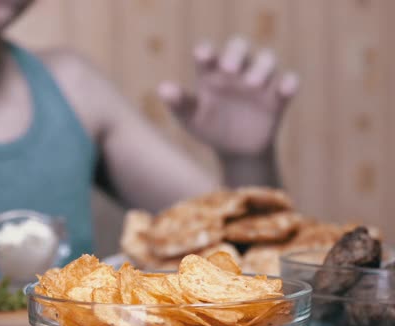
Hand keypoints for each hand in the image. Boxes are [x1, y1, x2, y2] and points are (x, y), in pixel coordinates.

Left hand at [159, 37, 298, 156]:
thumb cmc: (209, 128)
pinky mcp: (278, 98)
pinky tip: (284, 89)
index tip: (203, 55)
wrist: (235, 151)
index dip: (206, 52)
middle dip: (236, 53)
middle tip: (229, 69)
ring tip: (252, 84)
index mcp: (211, 75)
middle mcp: (236, 73)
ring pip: (266, 60)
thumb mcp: (190, 118)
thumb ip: (179, 103)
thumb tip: (163, 89)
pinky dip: (288, 83)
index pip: (208, 56)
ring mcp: (258, 83)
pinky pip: (288, 83)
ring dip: (262, 68)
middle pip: (239, 47)